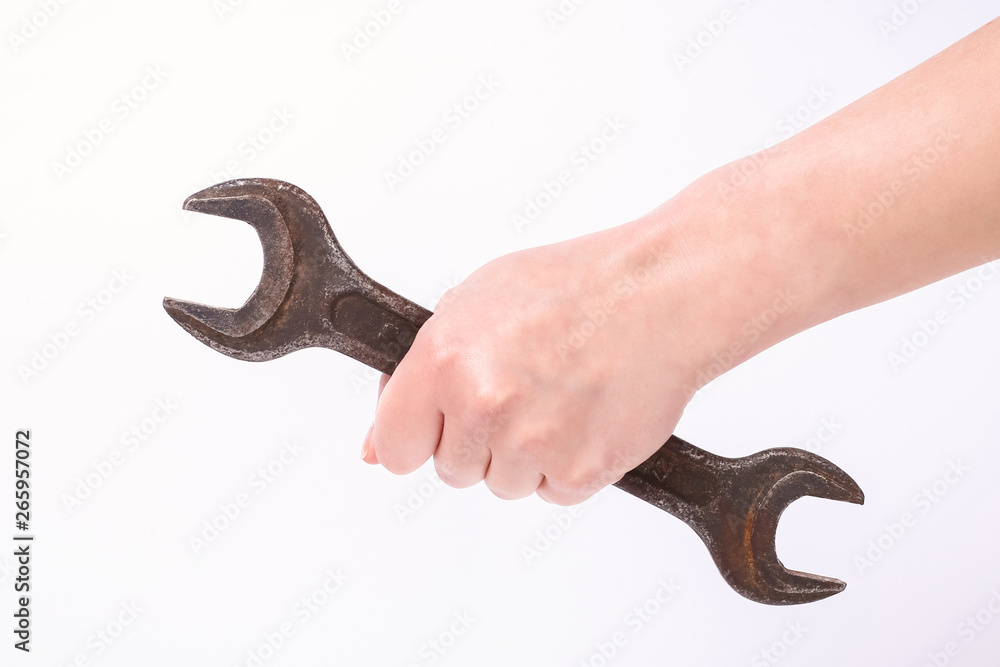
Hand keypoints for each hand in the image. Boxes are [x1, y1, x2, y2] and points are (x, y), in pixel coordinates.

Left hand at [360, 215, 713, 505]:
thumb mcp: (474, 304)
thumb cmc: (573, 288)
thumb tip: (373, 447)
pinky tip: (584, 414)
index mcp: (444, 360)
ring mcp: (533, 444)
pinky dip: (567, 464)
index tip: (435, 426)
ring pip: (502, 485)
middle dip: (476, 440)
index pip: (394, 447)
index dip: (416, 436)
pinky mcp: (580, 472)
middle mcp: (483, 405)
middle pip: (452, 471)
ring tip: (558, 396)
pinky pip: (553, 492)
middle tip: (519, 391)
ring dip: (523, 455)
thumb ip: (417, 375)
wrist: (660, 295)